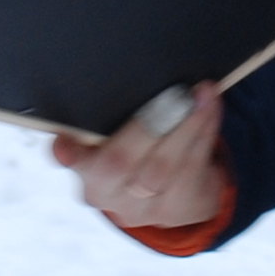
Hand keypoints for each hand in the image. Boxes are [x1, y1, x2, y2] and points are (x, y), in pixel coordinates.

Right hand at [52, 83, 227, 226]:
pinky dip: (204, 132)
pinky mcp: (175, 209)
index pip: (71, 159)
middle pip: (120, 163)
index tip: (64, 144)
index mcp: (83, 167)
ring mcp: (140, 207)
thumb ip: (109, 116)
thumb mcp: (117, 135)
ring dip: (187, 125)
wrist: (176, 195)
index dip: (68, 152)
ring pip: (163, 167)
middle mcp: (104, 193)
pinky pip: (192, 168)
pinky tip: (210, 107)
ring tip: (201, 93)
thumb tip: (114, 66)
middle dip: (147, 127)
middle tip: (172, 96)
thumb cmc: (140, 149)